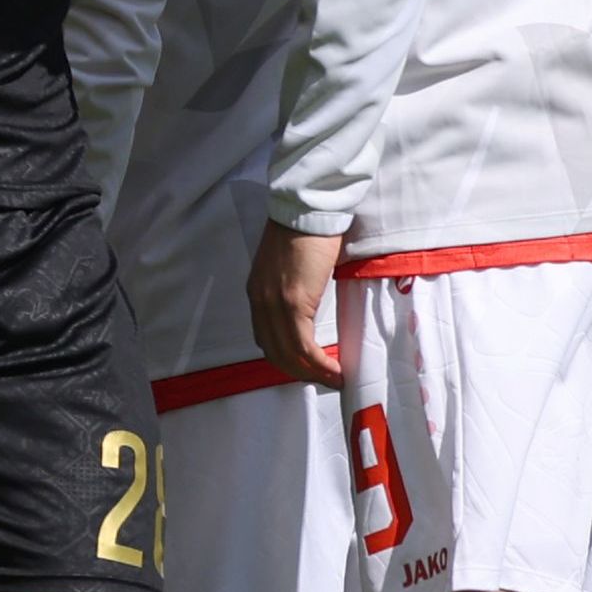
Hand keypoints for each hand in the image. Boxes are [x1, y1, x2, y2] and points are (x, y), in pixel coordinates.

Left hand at [251, 227, 343, 385]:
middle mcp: (260, 301)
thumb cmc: (307, 233)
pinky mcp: (293, 303)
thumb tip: (310, 306)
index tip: (307, 367)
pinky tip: (334, 369)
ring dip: (311, 373)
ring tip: (333, 379)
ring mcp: (274, 303)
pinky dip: (318, 363)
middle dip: (298, 371)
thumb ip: (293, 288)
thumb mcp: (292, 267)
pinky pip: (303, 345)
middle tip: (322, 380)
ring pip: (288, 353)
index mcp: (257, 292)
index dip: (286, 357)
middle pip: (274, 351)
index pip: (266, 337)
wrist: (309, 211)